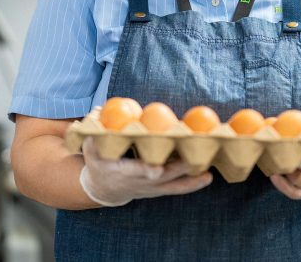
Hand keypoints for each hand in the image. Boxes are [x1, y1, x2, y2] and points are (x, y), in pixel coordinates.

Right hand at [79, 137, 212, 206]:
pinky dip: (193, 184)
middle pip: (161, 176)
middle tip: (194, 158)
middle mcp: (139, 182)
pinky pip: (178, 188)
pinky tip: (208, 176)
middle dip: (178, 168)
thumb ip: (95, 131)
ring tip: (208, 172)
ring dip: (191, 178)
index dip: (146, 170)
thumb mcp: (91, 147)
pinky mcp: (160, 189)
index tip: (156, 168)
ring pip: (173, 185)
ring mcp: (151, 187)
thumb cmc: (99, 161)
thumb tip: (99, 110)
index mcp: (121, 171)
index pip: (135, 171)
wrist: (104, 189)